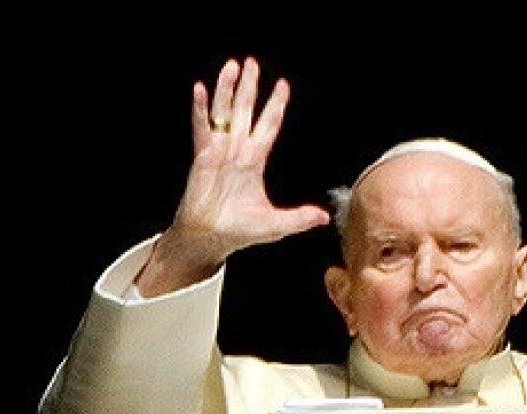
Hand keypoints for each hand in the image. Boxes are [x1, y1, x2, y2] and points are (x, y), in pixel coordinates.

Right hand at [137, 56, 330, 295]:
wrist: (211, 238)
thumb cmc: (240, 230)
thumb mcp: (276, 224)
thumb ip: (299, 218)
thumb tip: (325, 218)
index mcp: (254, 161)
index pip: (268, 125)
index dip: (275, 105)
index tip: (282, 84)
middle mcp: (237, 151)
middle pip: (245, 111)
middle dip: (249, 87)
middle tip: (252, 62)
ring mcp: (218, 151)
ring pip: (224, 112)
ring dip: (227, 89)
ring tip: (232, 66)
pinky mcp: (202, 157)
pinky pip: (202, 128)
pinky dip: (201, 109)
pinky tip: (201, 90)